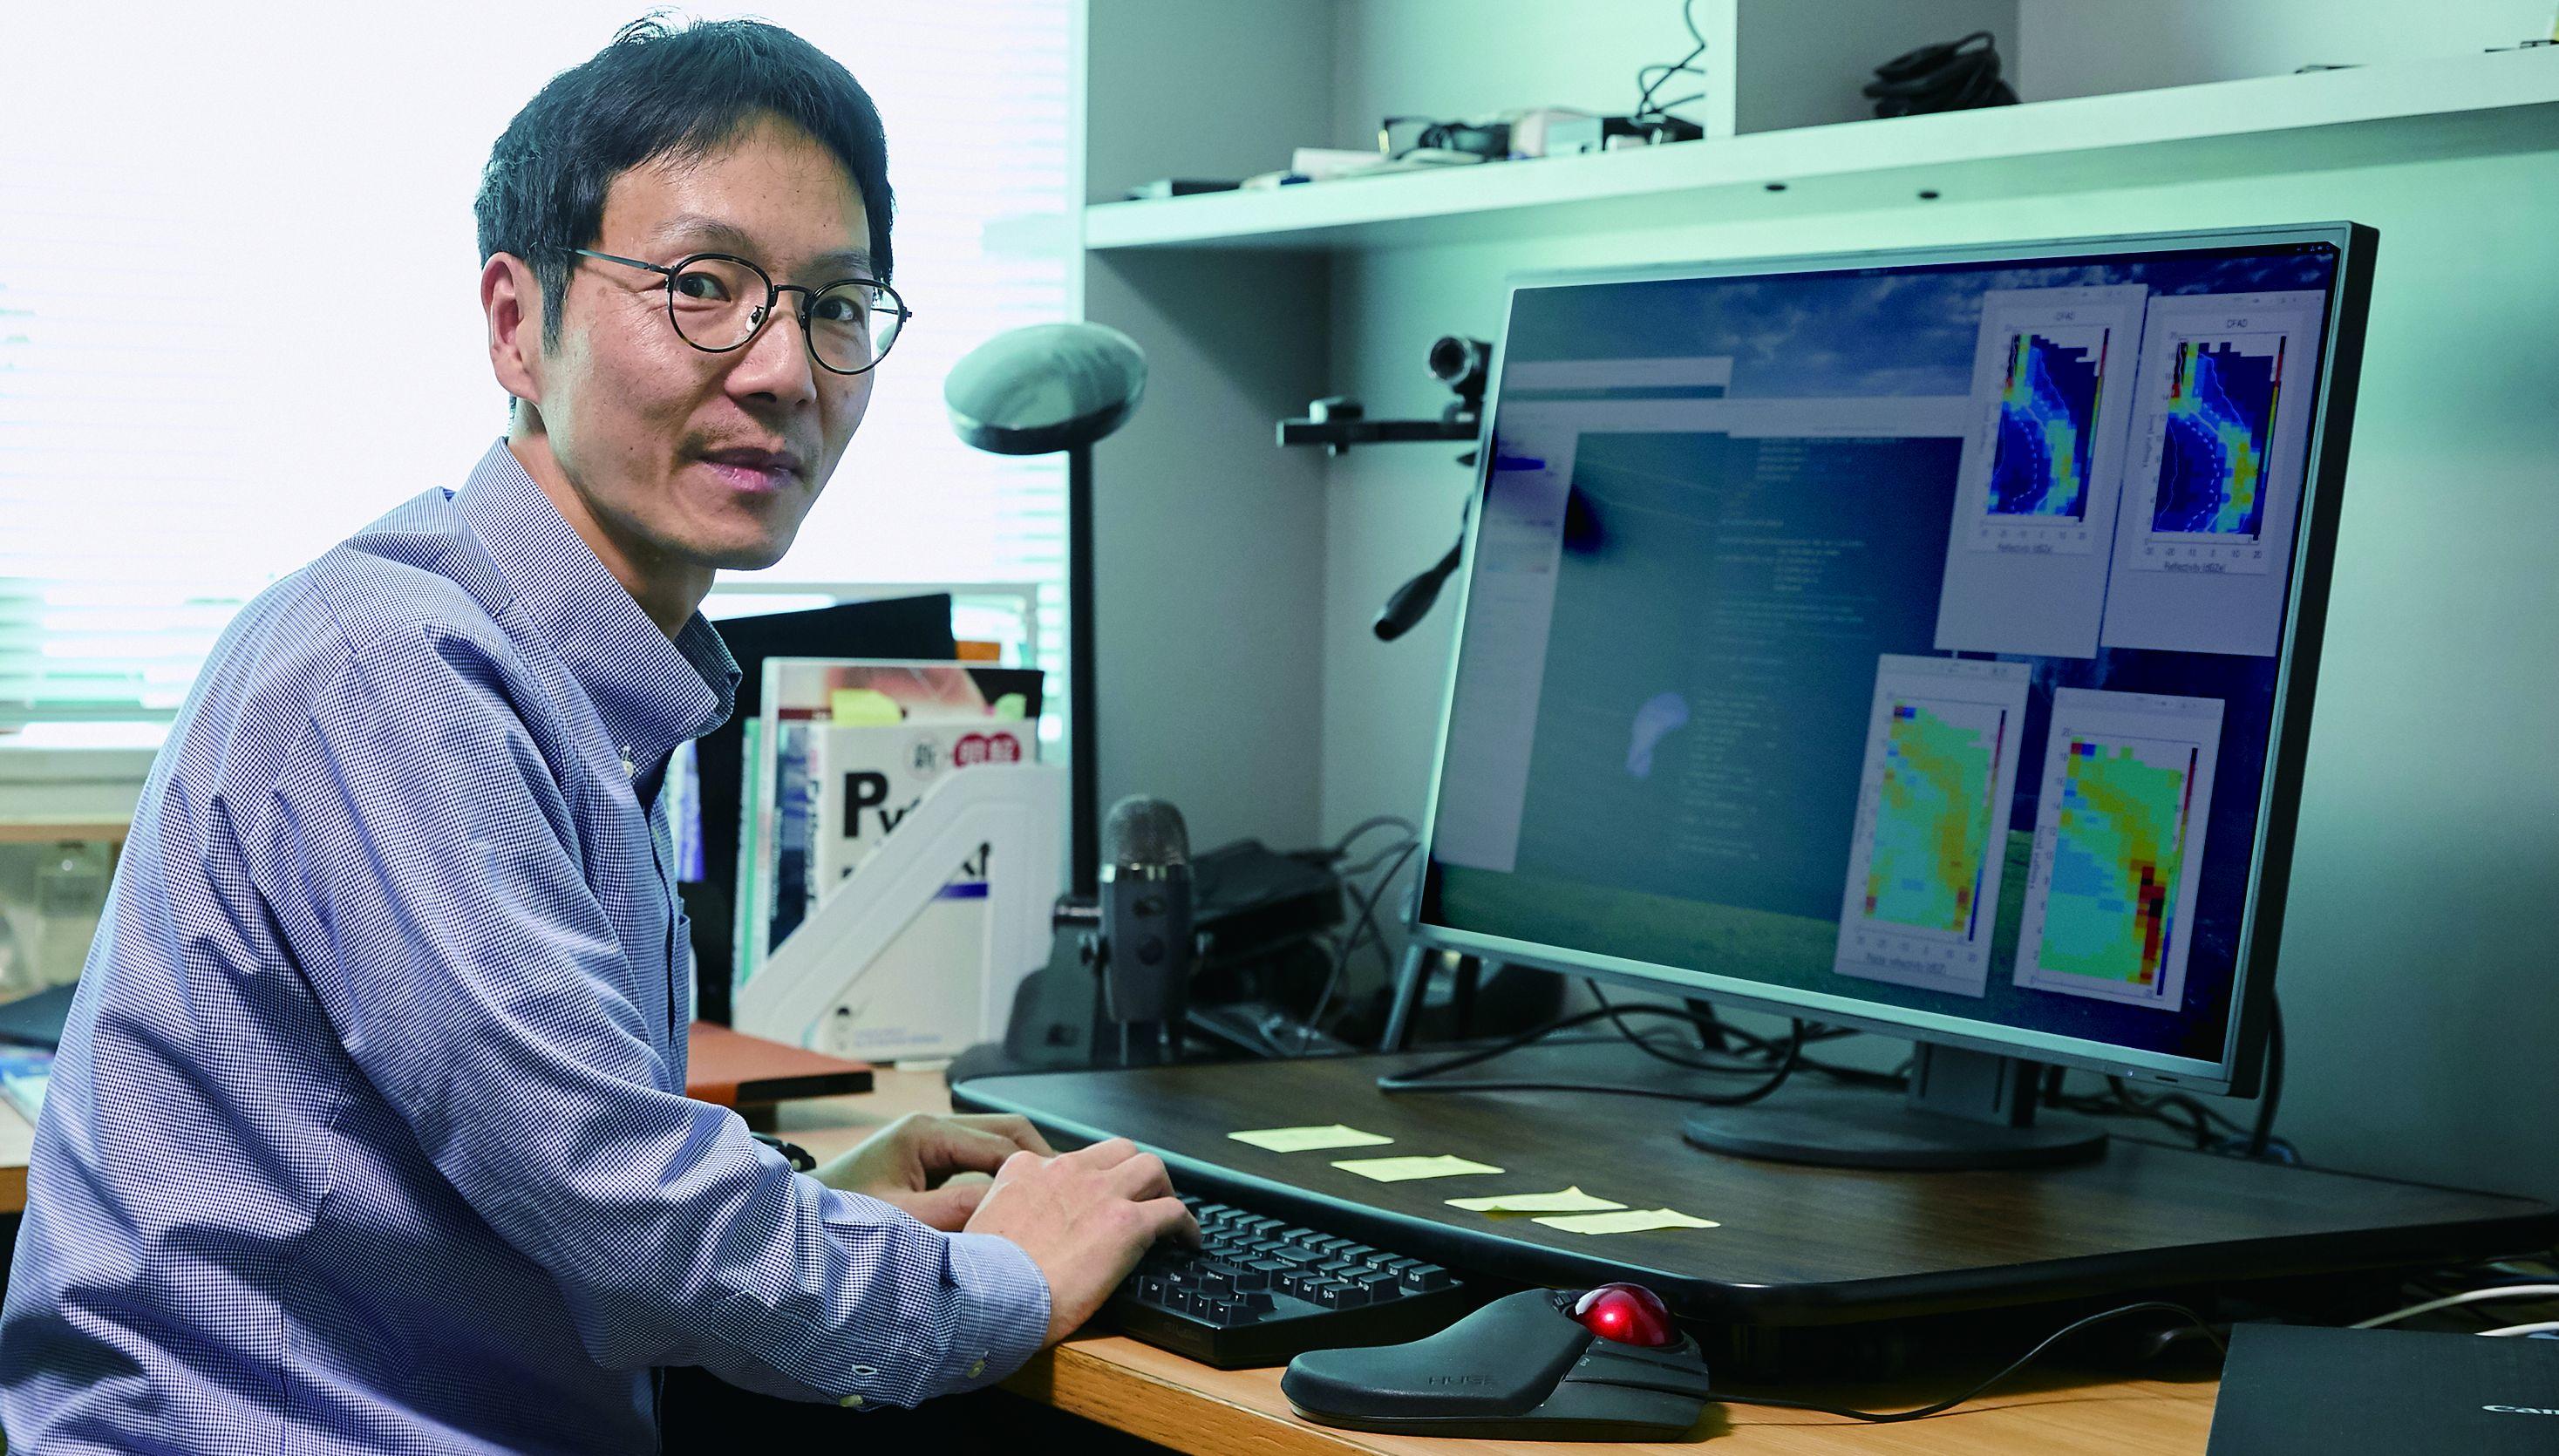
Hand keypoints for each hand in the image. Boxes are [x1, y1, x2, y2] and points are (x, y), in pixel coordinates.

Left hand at [812, 1112, 1052, 1230]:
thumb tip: (1008, 1208)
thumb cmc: (839, 1218)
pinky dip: (1001, 1178)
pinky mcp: (927, 1160)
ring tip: (1049, 1201)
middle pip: (1006, 1130)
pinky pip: (978, 1161)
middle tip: (1070, 1194)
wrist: (797, 1223)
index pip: (1000, 1143)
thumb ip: (955, 1211)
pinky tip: (1014, 1206)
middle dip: (1039, 1160)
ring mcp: (930, 1141)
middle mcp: (932, 1127)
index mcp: (926, 1132)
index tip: (1062, 1199)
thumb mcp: (902, 1219)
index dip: (1035, 1170)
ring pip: (995, 1143)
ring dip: (1021, 1168)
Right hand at [963, 1138, 1198, 1344]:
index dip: (1087, 1181)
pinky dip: (1186, 1225)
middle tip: (1138, 1198)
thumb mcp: (978, 1226)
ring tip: (1166, 1212)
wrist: (990, 1296)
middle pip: (1117, 1151)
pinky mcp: (1128, 1222)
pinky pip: (1174, 1212)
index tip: (1092, 1201)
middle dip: (1132, 1172)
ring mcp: (1100, 1192)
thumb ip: (999, 1214)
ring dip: (1161, 1188)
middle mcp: (1066, 1171)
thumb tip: (1007, 1233)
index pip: (1069, 1161)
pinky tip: (1188, 1241)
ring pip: (1150, 1167)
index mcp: (1026, 1170)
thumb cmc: (978, 1276)